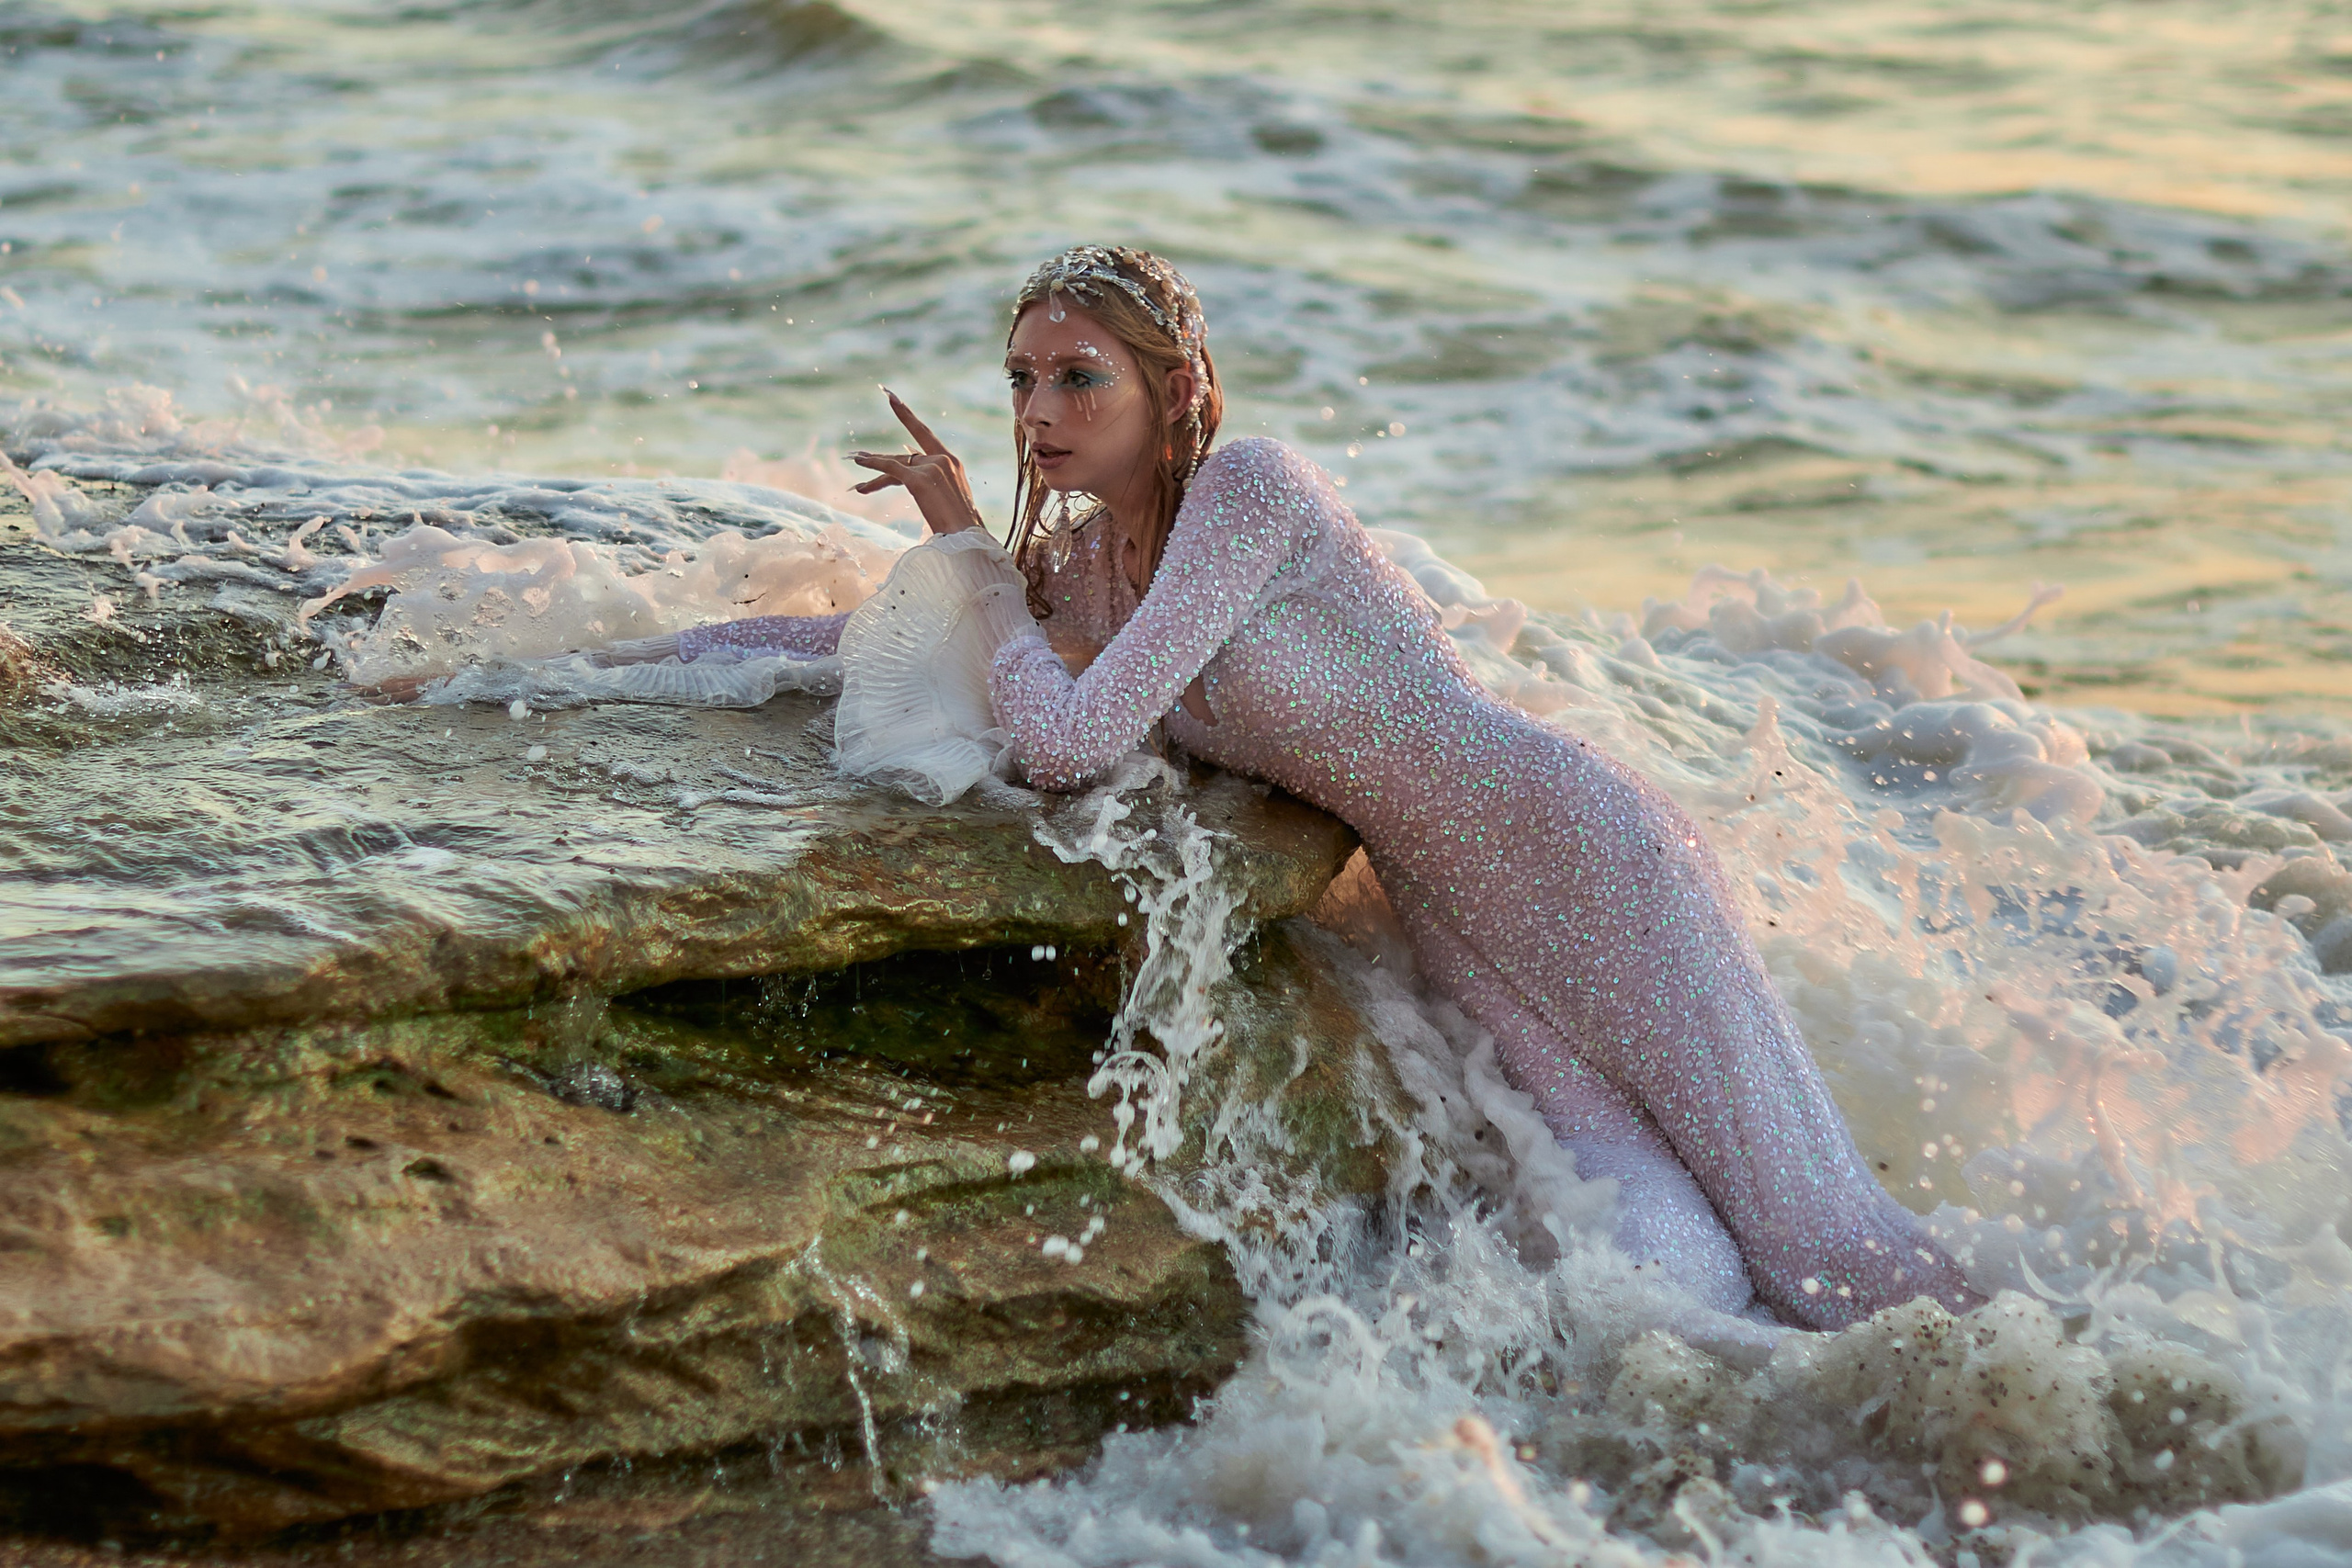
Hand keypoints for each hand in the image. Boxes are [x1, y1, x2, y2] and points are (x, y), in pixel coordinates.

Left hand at [851, 390, 983, 535]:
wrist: (968, 538)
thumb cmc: (962, 528)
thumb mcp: (952, 500)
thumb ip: (937, 487)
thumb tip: (924, 490)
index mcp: (952, 462)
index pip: (924, 435)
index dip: (906, 417)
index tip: (893, 399)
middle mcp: (942, 460)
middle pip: (904, 456)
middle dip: (881, 456)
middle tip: (862, 449)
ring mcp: (931, 469)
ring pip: (894, 464)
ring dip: (873, 466)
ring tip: (856, 460)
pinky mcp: (918, 481)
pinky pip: (889, 469)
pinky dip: (872, 465)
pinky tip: (859, 463)